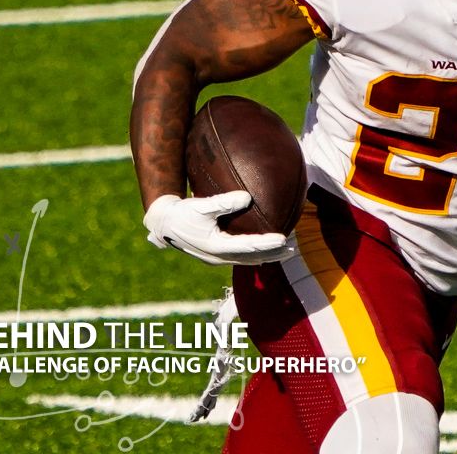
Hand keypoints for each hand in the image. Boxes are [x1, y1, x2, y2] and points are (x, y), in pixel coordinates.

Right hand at [143, 192, 294, 265]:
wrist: (163, 224)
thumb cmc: (182, 213)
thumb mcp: (202, 206)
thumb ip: (223, 202)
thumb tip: (247, 197)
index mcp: (216, 247)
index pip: (249, 247)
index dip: (267, 244)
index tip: (284, 239)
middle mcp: (219, 257)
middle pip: (252, 258)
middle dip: (272, 255)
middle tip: (292, 249)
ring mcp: (217, 258)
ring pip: (247, 260)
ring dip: (266, 256)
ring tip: (284, 251)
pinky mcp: (216, 255)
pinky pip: (240, 256)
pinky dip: (254, 253)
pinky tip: (264, 248)